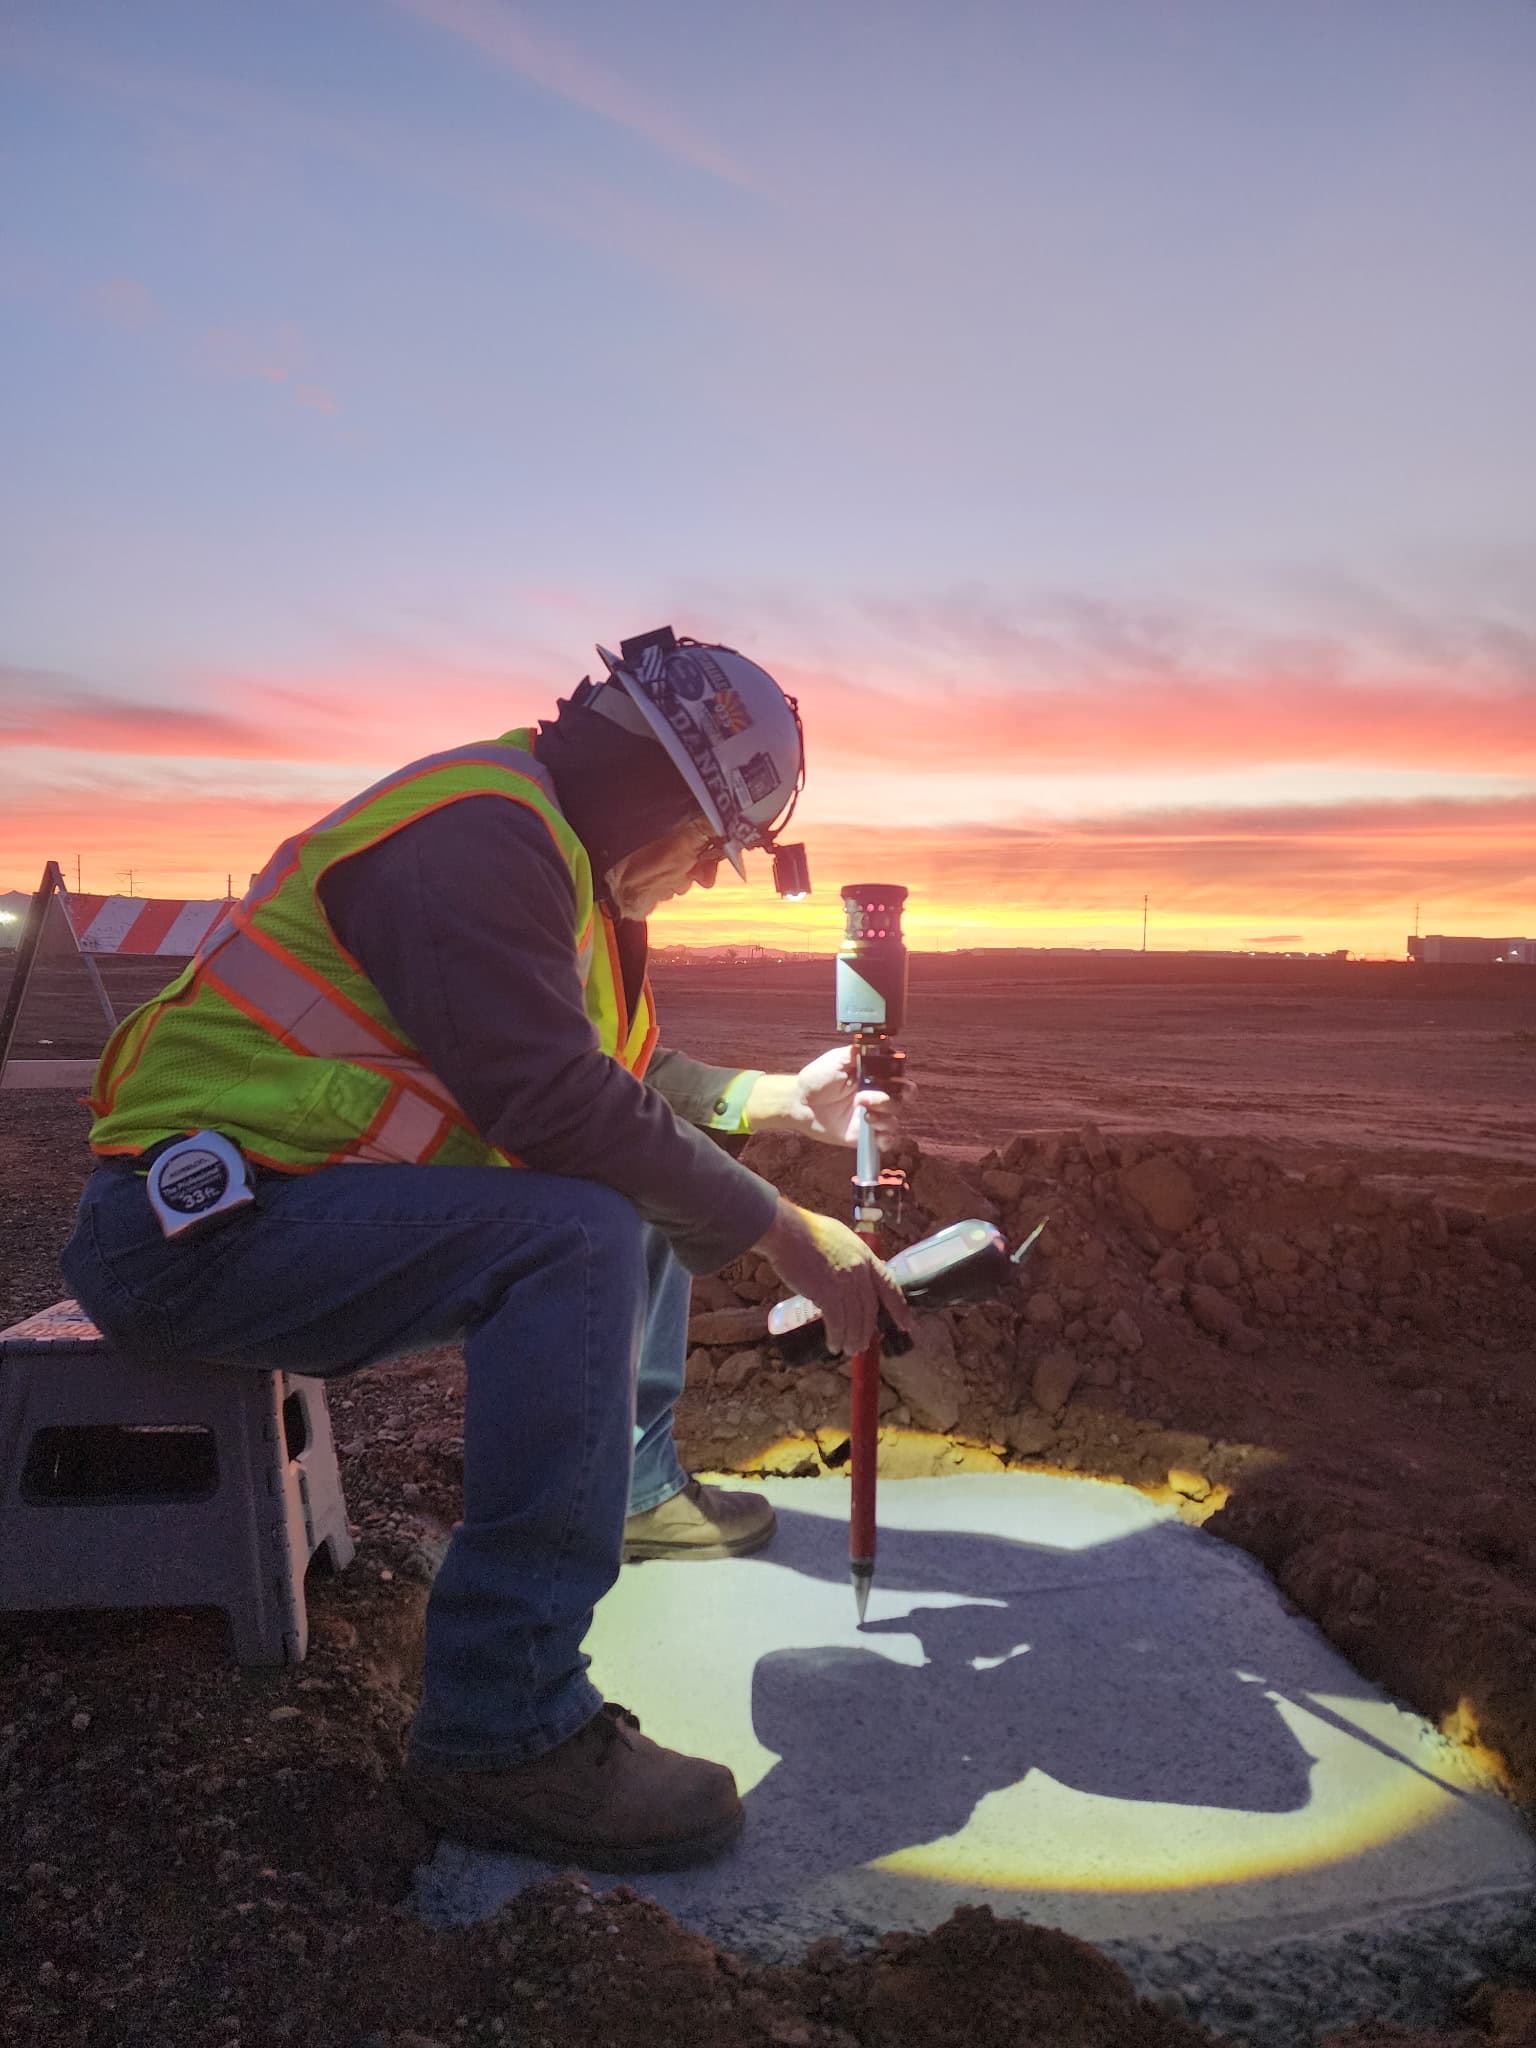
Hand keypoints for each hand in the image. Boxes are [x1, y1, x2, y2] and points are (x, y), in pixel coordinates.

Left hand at [747, 1046, 906, 1147]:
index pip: (899, 1079)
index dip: (902, 1081)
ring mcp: (873, 1116)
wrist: (801, 1103)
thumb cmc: (816, 1079)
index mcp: (874, 1078)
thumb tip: (875, 1042)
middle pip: (903, 1099)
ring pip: (895, 1120)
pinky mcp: (866, 1135)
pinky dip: (886, 1138)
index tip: (894, 1081)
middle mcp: (877, 1097)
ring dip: (885, 1116)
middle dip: (900, 1098)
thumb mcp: (836, 1059)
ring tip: (864, 1112)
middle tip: (880, 1097)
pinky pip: (887, 1141)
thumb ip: (856, 1052)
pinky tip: (872, 1130)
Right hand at [754, 1198, 913, 1356]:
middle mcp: (859, 1271)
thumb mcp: (842, 1237)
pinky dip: (836, 1336)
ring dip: (852, 1339)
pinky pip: (836, 1322)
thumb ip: (852, 1256)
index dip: (899, 1308)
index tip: (907, 1324)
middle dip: (868, 1331)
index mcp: (865, 1256)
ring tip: (849, 1350)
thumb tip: (856, 1274)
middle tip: (864, 1345)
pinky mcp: (826, 1293)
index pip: (889, 1286)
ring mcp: (844, 1282)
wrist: (787, 1231)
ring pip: (854, 1319)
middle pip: (870, 1309)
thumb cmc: (807, 1230)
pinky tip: (833, 1345)